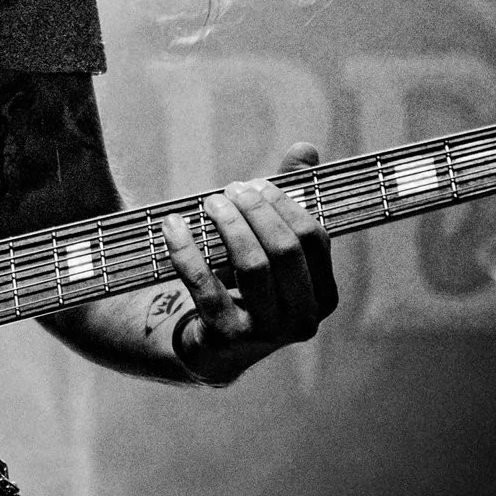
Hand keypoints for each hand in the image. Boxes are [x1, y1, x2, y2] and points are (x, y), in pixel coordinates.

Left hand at [163, 142, 336, 384]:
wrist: (216, 347)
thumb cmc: (250, 284)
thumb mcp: (272, 243)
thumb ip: (290, 197)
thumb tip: (305, 148)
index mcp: (323, 295)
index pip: (315, 239)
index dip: (286, 204)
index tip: (257, 183)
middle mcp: (303, 319)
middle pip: (284, 250)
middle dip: (256, 212)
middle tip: (229, 189)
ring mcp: (266, 333)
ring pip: (252, 267)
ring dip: (228, 226)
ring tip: (208, 201)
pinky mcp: (226, 337)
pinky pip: (205, 285)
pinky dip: (186, 250)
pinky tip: (172, 225)